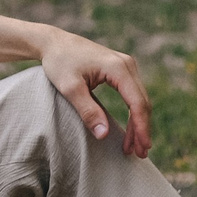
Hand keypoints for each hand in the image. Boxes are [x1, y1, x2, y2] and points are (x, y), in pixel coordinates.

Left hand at [38, 26, 151, 157]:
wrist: (53, 43)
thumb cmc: (59, 62)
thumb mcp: (70, 88)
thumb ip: (87, 111)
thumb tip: (104, 134)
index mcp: (118, 68)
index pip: (137, 102)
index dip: (141, 127)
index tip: (141, 147)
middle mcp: (127, 64)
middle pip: (142, 102)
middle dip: (141, 129)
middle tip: (139, 154)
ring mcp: (126, 66)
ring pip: (139, 100)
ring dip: (138, 124)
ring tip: (134, 147)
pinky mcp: (121, 70)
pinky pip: (132, 95)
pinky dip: (132, 113)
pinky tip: (130, 130)